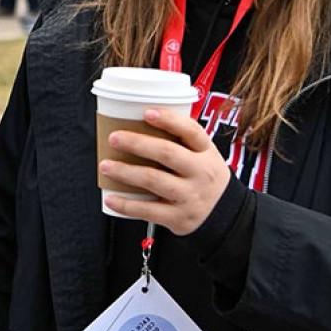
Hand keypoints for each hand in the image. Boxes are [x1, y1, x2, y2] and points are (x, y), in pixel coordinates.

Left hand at [99, 108, 230, 232]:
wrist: (224, 215)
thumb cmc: (203, 177)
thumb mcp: (204, 155)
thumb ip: (180, 141)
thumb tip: (137, 121)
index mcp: (206, 152)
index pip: (192, 131)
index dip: (169, 120)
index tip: (147, 112)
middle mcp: (200, 173)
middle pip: (167, 153)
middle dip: (137, 144)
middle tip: (114, 138)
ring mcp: (190, 196)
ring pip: (153, 180)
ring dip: (125, 172)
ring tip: (105, 165)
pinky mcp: (178, 217)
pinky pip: (148, 210)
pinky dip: (126, 204)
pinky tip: (110, 197)